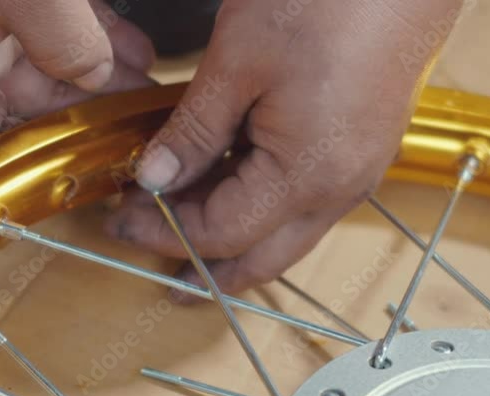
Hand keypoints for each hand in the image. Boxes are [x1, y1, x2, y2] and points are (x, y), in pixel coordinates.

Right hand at [0, 0, 156, 153]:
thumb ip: (64, 44)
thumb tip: (95, 76)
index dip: (15, 162)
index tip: (68, 173)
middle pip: (25, 100)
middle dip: (81, 115)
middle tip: (130, 131)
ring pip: (52, 60)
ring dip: (100, 79)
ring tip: (144, 94)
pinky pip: (66, 23)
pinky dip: (103, 39)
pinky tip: (138, 51)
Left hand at [106, 0, 463, 298]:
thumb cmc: (331, 1)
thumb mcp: (238, 61)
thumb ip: (194, 130)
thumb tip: (156, 177)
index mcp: (307, 175)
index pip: (222, 235)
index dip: (167, 233)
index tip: (126, 217)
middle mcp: (339, 189)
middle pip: (262, 259)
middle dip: (207, 271)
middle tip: (163, 275)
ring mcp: (357, 173)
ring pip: (286, 237)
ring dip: (236, 243)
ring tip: (188, 236)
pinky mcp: (362, 151)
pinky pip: (307, 205)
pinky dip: (263, 212)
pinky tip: (233, 192)